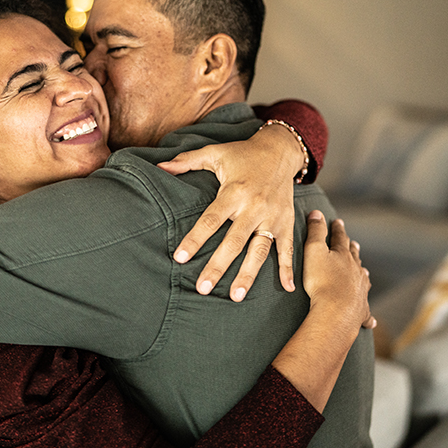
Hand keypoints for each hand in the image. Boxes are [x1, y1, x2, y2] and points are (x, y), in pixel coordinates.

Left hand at [157, 124, 304, 301]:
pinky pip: (287, 248)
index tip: (180, 258)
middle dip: (218, 266)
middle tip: (203, 288)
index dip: (195, 239)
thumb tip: (159, 167)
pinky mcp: (286, 222)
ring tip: (235, 297)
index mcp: (234, 192)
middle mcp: (254, 207)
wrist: (281, 150)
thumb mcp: (215, 153)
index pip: (211, 219)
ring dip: (248, 274)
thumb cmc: (243, 154)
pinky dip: (288, 268)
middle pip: (234, 241)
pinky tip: (287, 288)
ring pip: (259, 250)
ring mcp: (272, 217)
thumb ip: (186, 161)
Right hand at [303, 211, 374, 328]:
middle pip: (354, 257)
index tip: (338, 222)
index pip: (340, 238)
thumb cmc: (321, 281)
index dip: (338, 229)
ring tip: (363, 271)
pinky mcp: (361, 310)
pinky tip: (372, 320)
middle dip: (352, 249)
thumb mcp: (313, 251)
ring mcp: (360, 290)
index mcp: (343, 256)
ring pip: (363, 278)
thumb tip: (317, 213)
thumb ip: (315, 231)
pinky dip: (369, 315)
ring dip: (361, 273)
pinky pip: (366, 311)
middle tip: (354, 243)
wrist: (336, 310)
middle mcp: (355, 271)